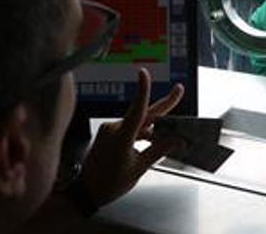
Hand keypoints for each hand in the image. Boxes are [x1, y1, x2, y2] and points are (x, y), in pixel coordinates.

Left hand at [80, 69, 184, 206]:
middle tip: (178, 91)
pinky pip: (130, 128)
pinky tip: (152, 141)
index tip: (144, 74)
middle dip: (163, 105)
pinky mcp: (109, 134)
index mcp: (122, 137)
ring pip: (138, 122)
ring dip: (153, 126)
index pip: (136, 109)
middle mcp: (114, 129)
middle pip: (143, 113)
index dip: (142, 90)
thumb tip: (176, 140)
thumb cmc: (110, 182)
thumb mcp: (139, 168)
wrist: (87, 191)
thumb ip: (158, 151)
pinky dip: (142, 132)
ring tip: (170, 135)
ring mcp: (110, 130)